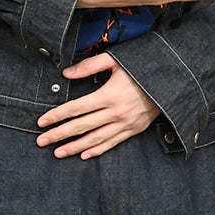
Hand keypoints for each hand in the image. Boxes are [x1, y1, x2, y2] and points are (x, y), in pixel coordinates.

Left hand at [36, 53, 162, 158]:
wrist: (173, 79)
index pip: (76, 108)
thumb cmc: (143, 67)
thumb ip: (90, 66)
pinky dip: (98, 150)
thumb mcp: (117, 60)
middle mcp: (116, 112)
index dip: (57, 116)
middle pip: (82, 126)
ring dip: (75, 147)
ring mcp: (126, 123)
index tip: (42, 122)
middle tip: (41, 141)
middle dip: (59, 134)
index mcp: (109, 95)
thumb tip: (66, 74)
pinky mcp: (135, 129)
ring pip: (95, 139)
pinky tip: (85, 155)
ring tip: (58, 152)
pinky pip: (113, 142)